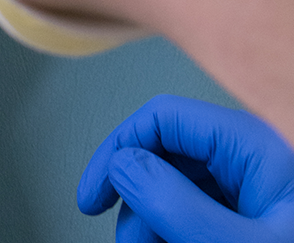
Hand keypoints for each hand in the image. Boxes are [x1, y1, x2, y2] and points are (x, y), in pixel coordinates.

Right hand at [77, 95, 293, 242]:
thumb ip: (177, 204)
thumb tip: (123, 166)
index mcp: (256, 148)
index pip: (162, 119)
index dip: (117, 151)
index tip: (93, 197)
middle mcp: (254, 160)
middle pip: (165, 157)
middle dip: (136, 203)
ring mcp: (255, 190)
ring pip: (177, 190)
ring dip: (154, 225)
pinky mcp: (255, 215)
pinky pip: (199, 213)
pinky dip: (177, 234)